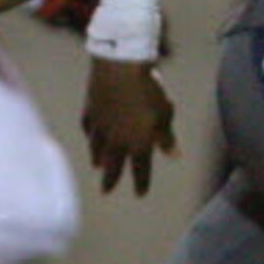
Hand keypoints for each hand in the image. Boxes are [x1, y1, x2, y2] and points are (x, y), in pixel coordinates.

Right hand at [82, 55, 175, 195]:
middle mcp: (117, 138)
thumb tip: (174, 155)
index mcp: (138, 142)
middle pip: (113, 164)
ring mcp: (101, 125)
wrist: (120, 68)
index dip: (141, 182)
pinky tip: (90, 136)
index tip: (139, 194)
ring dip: (98, 158)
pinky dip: (90, 134)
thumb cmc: (149, 91)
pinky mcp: (91, 109)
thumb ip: (166, 137)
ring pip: (97, 147)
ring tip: (97, 165)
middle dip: (111, 179)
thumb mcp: (165, 114)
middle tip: (106, 192)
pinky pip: (89, 127)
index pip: (140, 168)